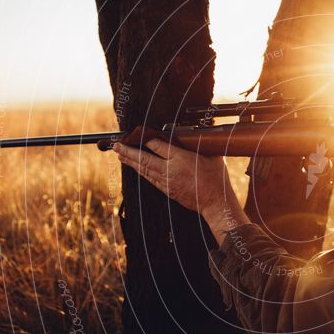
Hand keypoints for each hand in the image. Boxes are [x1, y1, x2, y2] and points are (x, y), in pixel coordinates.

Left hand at [114, 139, 231, 218]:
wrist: (216, 202)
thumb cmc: (216, 178)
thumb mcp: (212, 155)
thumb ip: (202, 143)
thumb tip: (198, 132)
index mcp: (181, 158)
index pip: (158, 145)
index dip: (145, 139)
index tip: (137, 133)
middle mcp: (170, 170)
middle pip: (144, 158)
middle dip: (128, 151)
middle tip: (116, 144)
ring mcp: (167, 182)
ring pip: (144, 169)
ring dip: (130, 161)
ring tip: (119, 154)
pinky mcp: (167, 190)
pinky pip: (149, 179)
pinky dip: (140, 171)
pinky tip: (135, 167)